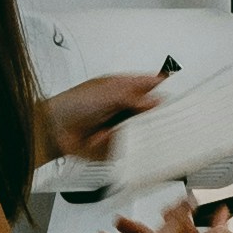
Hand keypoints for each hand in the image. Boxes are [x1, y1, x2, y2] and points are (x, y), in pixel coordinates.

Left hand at [36, 61, 169, 157]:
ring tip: (140, 131)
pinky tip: (124, 142)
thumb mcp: (106, 93)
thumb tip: (155, 100)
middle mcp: (126, 106)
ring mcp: (122, 126)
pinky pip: (133, 147)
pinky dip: (132, 145)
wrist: (52, 130)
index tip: (180, 93)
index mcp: (124, 87)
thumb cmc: (72, 104)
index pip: (151, 85)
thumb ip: (133, 96)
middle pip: (153, 110)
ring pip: (145, 130)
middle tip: (168, 117)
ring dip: (145, 131)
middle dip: (160, 114)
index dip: (165, 88)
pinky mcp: (117, 145)